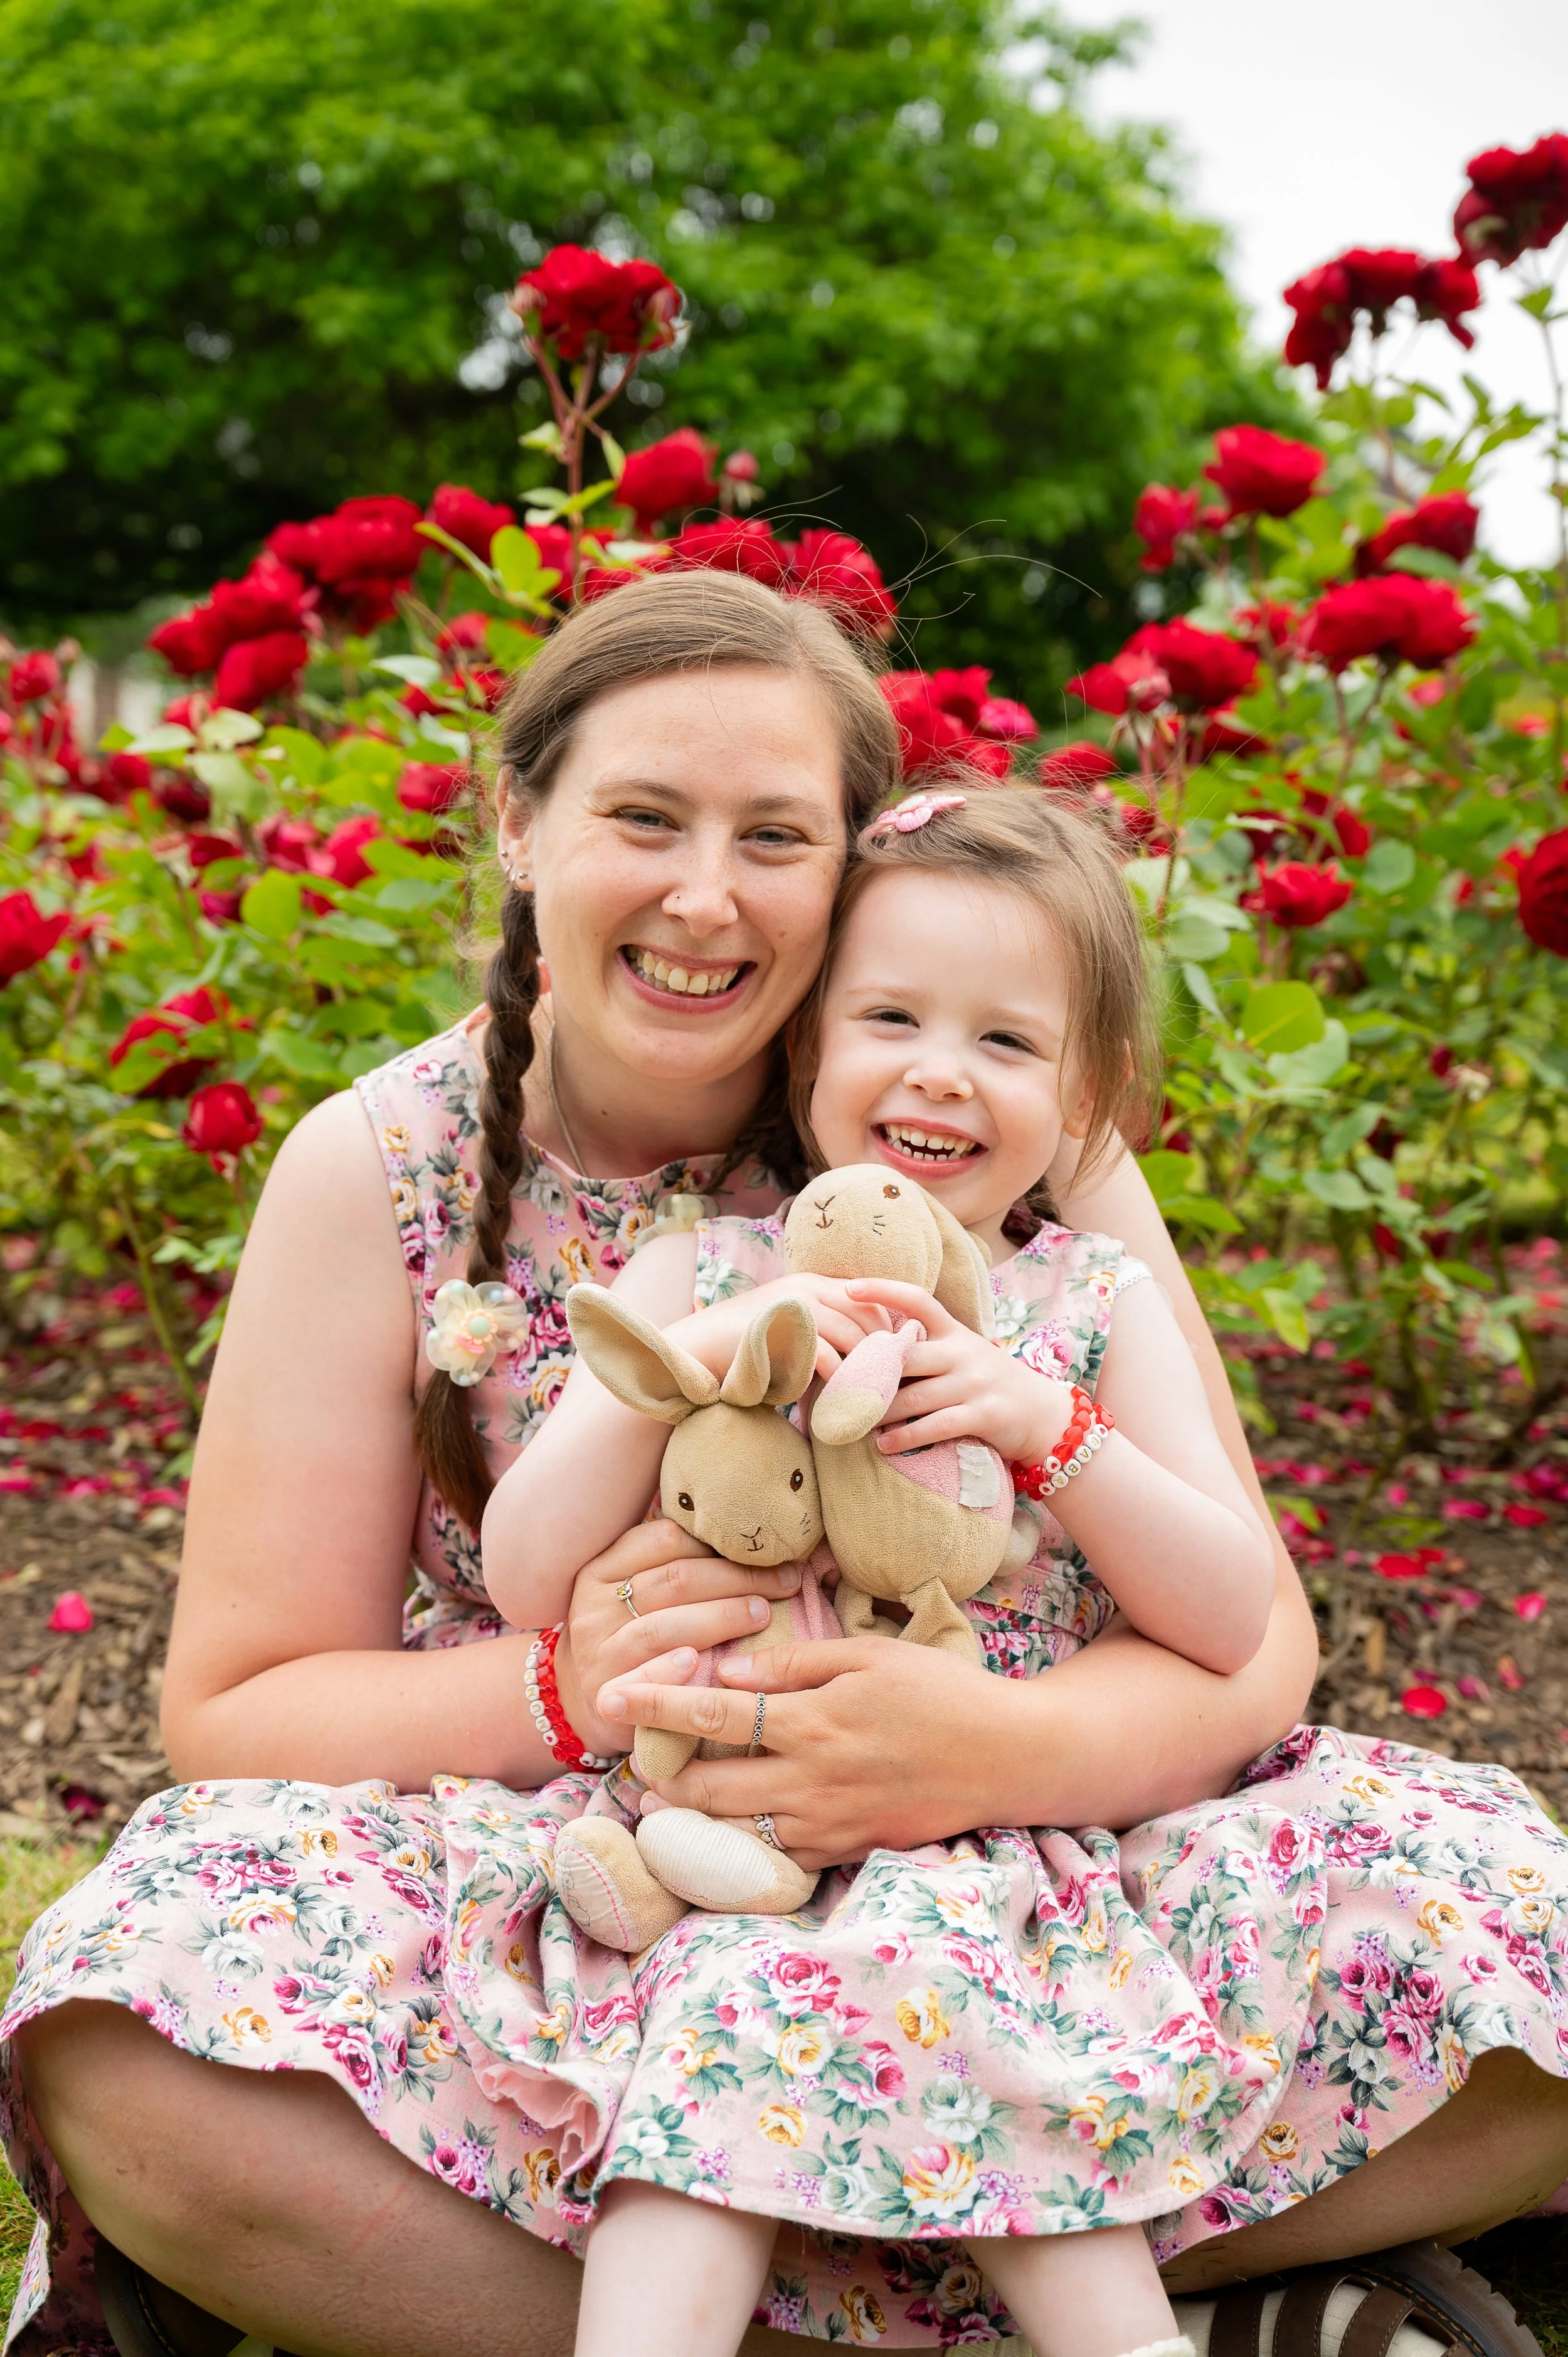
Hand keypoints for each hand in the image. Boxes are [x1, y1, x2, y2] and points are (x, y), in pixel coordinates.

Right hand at [555, 1520, 805, 1758]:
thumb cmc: (624, 1637)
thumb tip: (744, 1538)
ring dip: (722, 1617)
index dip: (719, 1543)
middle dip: (737, 1577)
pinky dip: (672, 1669)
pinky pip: (644, 1677)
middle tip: (783, 1581)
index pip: (665, 1539)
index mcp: (601, 1569)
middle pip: (676, 1579)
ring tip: (763, 1613)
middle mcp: (595, 1606)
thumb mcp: (629, 1594)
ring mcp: (600, 1651)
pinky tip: (701, 1662)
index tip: (763, 1551)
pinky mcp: (609, 1694)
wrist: (577, 1703)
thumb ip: (669, 1566)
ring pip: (665, 1625)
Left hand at [596, 1633, 1027, 1868]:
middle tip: (636, 1756)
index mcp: (812, 1722)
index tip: (608, 1695)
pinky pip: (773, 1855)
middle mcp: (809, 1780)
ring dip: (690, 1815)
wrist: (1008, 1758)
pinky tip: (724, 1824)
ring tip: (663, 1796)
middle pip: (705, 1786)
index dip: (654, 1702)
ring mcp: (826, 1824)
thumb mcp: (871, 1655)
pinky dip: (738, 1842)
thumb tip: (729, 1669)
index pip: (712, 1711)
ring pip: (731, 1830)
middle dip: (659, 1773)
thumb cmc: (941, 1693)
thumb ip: (796, 1664)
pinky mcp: (844, 1850)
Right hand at [669, 1272, 892, 1384]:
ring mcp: (794, 1307)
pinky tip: (846, 1400)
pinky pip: (826, 1355)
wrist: (698, 1348)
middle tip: (895, 1385)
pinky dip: (840, 1380)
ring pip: (852, 1336)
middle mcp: (808, 1288)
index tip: (898, 1362)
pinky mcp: (782, 1330)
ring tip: (878, 1397)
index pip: (869, 1302)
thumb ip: (824, 1334)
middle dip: (885, 1352)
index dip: (888, 1331)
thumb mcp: (792, 1331)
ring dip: (868, 1368)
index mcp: (813, 1283)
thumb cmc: (749, 1348)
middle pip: (867, 1316)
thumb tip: (864, 1360)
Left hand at [846, 1279, 1072, 1462]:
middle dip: (869, 1373)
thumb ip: (928, 1349)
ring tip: (854, 1422)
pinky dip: (904, 1438)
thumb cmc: (989, 1383)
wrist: (1044, 1414)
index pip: (918, 1299)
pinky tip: (884, 1445)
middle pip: (905, 1356)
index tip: (848, 1288)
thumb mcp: (964, 1355)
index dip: (883, 1289)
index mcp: (955, 1331)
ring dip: (879, 1413)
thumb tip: (873, 1350)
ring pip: (913, 1398)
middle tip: (837, 1386)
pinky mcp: (983, 1415)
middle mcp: (964, 1352)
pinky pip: (934, 1426)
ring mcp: (975, 1383)